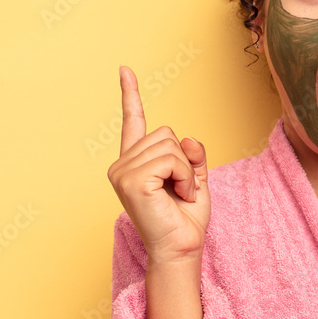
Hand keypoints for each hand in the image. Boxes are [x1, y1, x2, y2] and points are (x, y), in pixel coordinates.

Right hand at [107, 65, 209, 263]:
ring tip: (178, 195)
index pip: (133, 121)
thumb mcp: (195, 177)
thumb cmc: (185, 219)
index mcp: (135, 162)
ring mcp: (122, 171)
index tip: (125, 69)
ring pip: (171, 145)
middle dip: (184, 161)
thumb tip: (186, 138)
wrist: (182, 248)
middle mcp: (122, 164)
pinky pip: (172, 159)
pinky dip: (184, 177)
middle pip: (167, 133)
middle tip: (180, 190)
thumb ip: (191, 153)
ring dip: (186, 172)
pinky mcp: (131, 179)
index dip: (130, 94)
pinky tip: (177, 196)